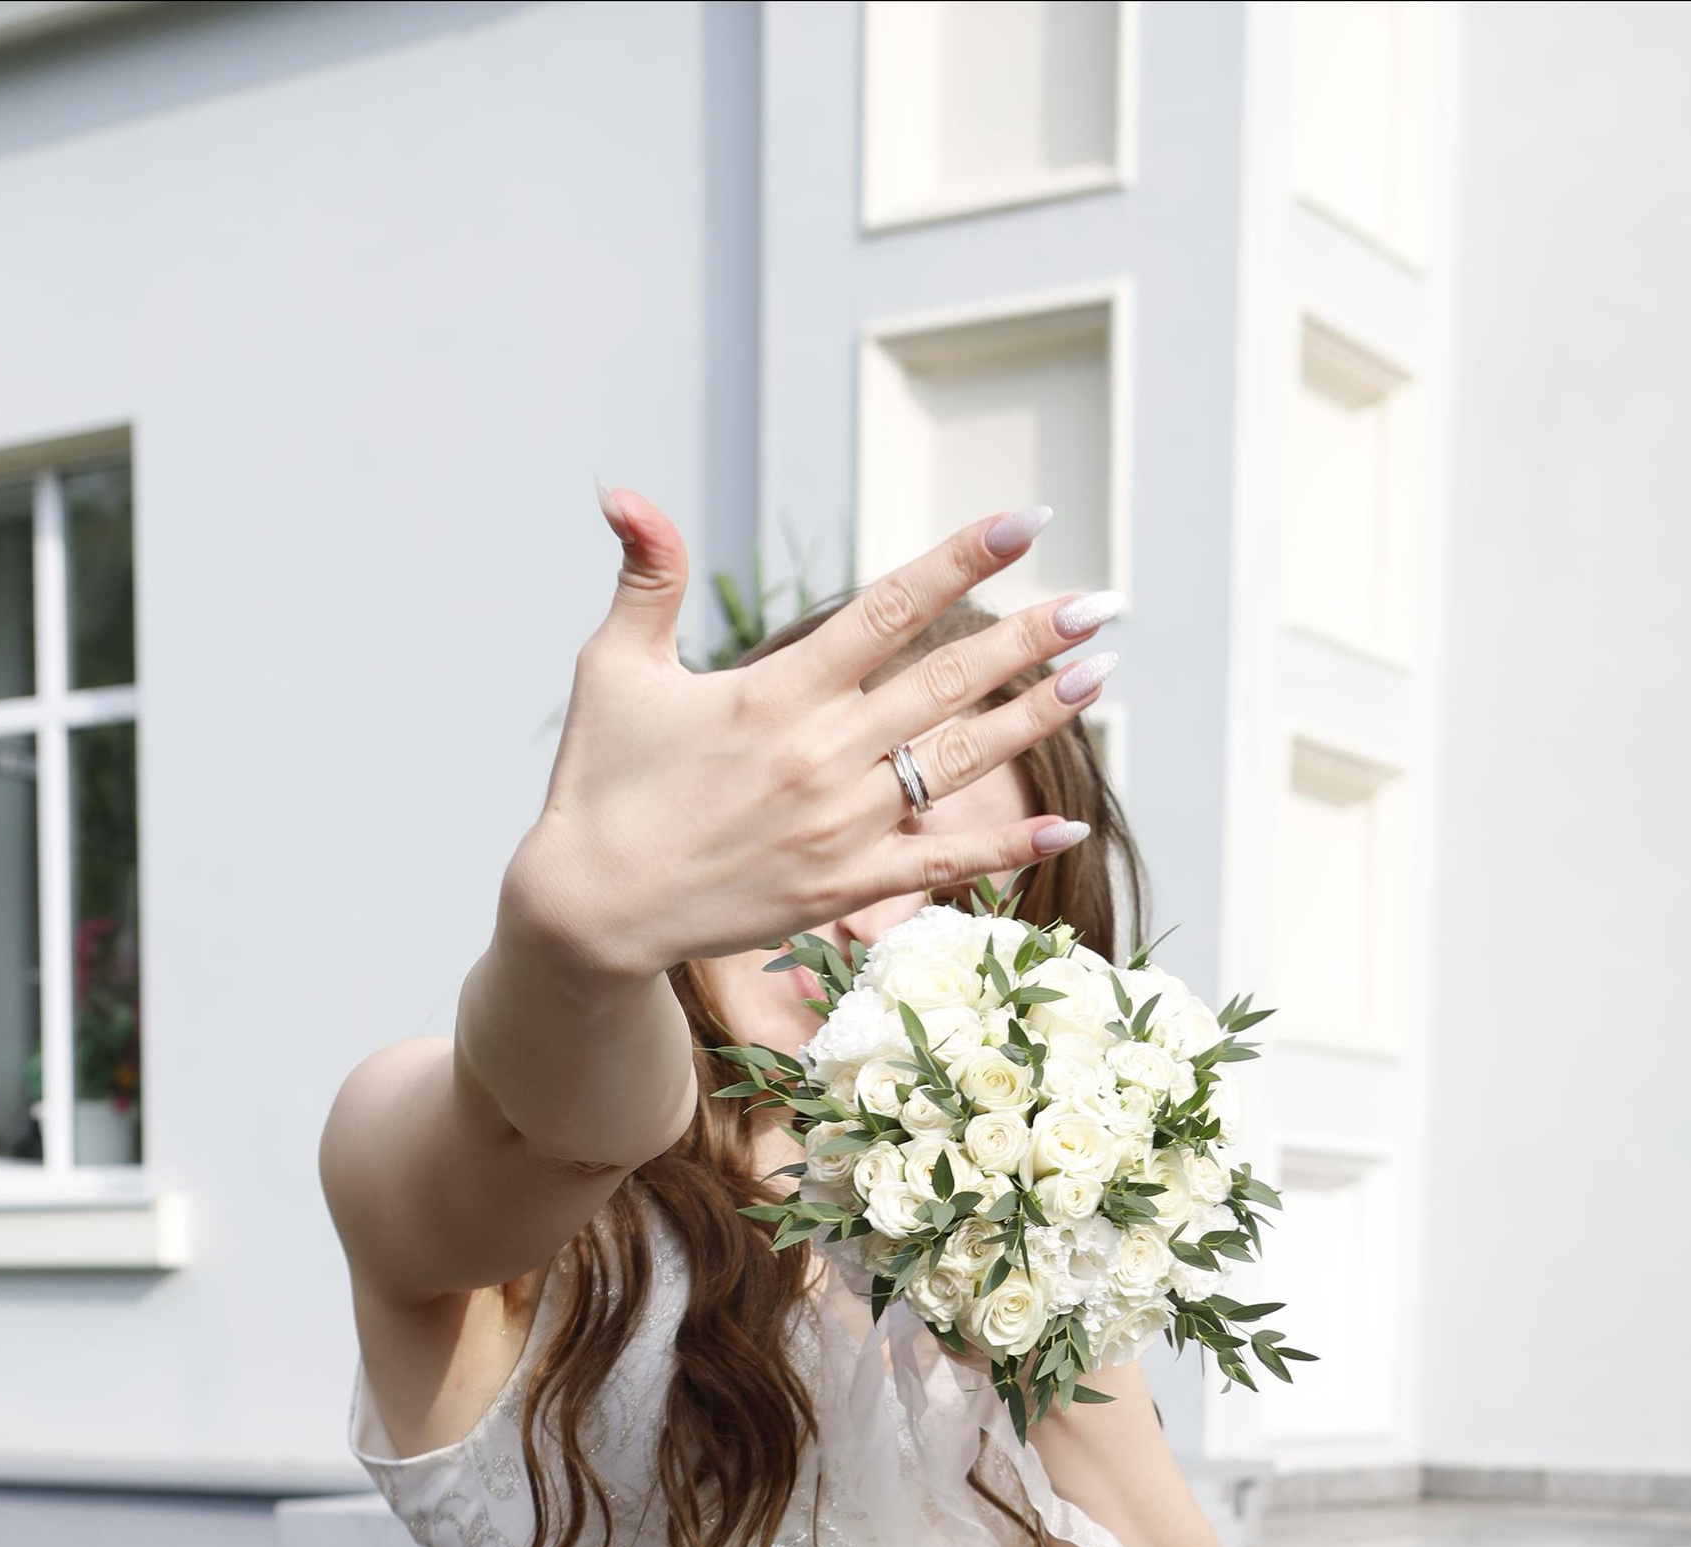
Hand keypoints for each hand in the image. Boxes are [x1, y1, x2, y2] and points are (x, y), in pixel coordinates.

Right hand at [505, 494, 1112, 981]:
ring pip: (959, 762)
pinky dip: (1009, 845)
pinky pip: (943, 864)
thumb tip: (623, 491)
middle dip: (1033, 637)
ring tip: (1099, 676)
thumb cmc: (599, 785)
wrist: (588, 912)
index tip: (1026, 523)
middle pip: (949, 681)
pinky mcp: (842, 889)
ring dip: (1037, 719)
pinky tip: (1071, 825)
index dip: (962, 560)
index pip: (888, 608)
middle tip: (1102, 604)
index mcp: (776, 692)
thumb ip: (644, 577)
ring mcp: (839, 827)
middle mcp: (821, 755)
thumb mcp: (613, 669)